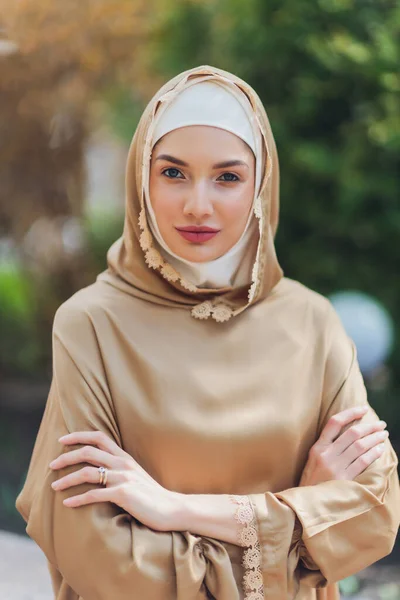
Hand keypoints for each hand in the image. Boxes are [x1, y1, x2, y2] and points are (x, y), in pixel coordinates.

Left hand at [49, 431, 182, 531]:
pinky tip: (68, 504)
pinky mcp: (123, 494)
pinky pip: (94, 494)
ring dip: (67, 479)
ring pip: (87, 472)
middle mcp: (123, 463)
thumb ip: (119, 468)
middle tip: (52, 465)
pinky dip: (78, 499)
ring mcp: (123, 477)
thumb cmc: (151, 495)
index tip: (62, 439)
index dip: (78, 435)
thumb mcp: (135, 475)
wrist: (172, 508)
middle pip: (88, 452)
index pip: (99, 437)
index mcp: (124, 456)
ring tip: (54, 487)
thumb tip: (99, 468)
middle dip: (66, 456)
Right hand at [300, 406, 388, 485]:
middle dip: (369, 426)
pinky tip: (380, 450)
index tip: (363, 409)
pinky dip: (373, 454)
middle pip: (352, 433)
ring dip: (375, 439)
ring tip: (383, 435)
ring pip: (360, 446)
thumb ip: (327, 447)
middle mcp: (326, 454)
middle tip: (381, 424)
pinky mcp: (344, 479)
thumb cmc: (312, 481)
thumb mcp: (313, 460)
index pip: (334, 422)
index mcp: (317, 447)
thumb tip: (349, 433)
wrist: (306, 504)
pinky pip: (363, 462)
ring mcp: (335, 467)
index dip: (351, 413)